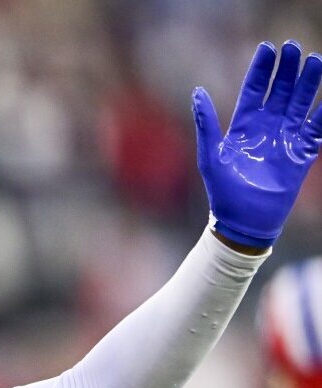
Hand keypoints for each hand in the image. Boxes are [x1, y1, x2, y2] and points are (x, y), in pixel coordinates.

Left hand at [194, 41, 321, 248]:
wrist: (243, 221)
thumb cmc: (223, 191)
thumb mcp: (211, 155)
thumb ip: (206, 123)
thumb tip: (196, 91)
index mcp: (244, 125)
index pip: (255, 89)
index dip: (262, 69)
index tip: (268, 48)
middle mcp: (267, 126)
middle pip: (281, 91)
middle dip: (287, 69)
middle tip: (293, 47)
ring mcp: (286, 138)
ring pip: (301, 103)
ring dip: (308, 83)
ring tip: (315, 60)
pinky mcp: (302, 153)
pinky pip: (317, 127)